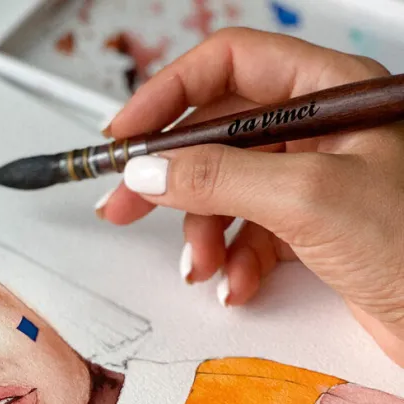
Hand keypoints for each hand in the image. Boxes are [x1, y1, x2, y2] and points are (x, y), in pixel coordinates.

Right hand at [99, 28, 403, 365]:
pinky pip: (252, 236)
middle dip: (173, 178)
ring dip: (205, 234)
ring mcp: (315, 183)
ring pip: (229, 193)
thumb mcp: (308, 197)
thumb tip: (151, 170)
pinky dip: (235, 263)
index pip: (230, 66)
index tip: (126, 135)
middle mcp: (320, 132)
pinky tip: (239, 285)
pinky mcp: (313, 232)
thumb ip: (221, 177)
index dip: (170, 95)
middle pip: (219, 136)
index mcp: (331, 93)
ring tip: (203, 266)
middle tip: (125, 202)